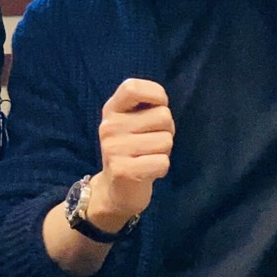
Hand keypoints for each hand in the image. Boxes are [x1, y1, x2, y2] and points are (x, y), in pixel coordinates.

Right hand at [89, 79, 174, 226]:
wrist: (114, 190)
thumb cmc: (131, 149)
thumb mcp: (131, 122)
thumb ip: (144, 108)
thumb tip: (162, 103)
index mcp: (112, 110)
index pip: (132, 87)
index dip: (156, 93)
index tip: (158, 106)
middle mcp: (109, 126)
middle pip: (163, 116)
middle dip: (166, 130)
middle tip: (151, 142)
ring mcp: (114, 149)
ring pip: (166, 141)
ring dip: (164, 151)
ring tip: (148, 156)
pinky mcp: (124, 171)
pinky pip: (163, 162)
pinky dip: (162, 168)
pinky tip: (148, 171)